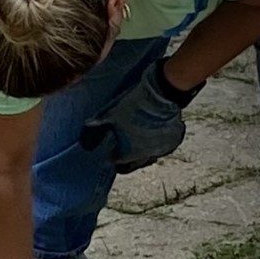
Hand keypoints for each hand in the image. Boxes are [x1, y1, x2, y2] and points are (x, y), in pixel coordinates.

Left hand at [78, 59, 201, 173]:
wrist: (162, 94)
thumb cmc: (133, 107)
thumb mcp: (108, 117)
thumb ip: (94, 133)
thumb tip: (85, 145)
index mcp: (129, 154)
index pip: (117, 164)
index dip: (112, 157)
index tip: (111, 151)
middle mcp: (147, 156)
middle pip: (134, 165)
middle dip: (127, 160)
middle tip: (123, 149)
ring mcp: (162, 148)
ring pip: (150, 157)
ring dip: (143, 152)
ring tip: (137, 141)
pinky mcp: (175, 138)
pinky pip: (163, 146)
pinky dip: (157, 143)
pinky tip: (153, 134)